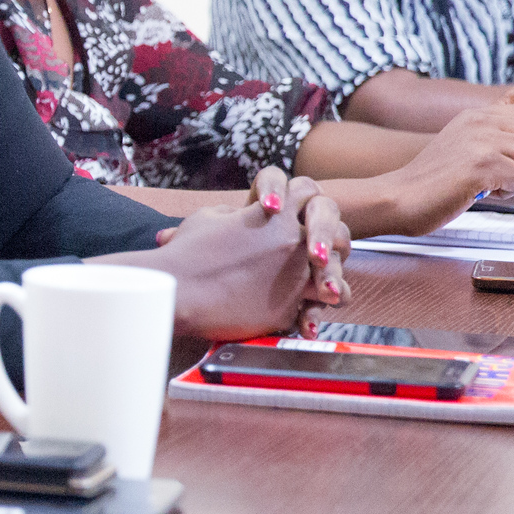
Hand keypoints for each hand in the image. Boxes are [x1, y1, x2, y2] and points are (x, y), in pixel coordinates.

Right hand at [135, 167, 347, 339]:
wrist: (176, 290)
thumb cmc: (186, 252)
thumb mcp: (208, 217)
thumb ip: (233, 213)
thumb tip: (235, 216)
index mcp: (275, 213)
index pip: (310, 192)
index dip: (306, 201)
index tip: (296, 216)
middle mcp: (292, 241)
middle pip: (336, 234)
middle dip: (330, 244)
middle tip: (318, 256)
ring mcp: (294, 277)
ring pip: (336, 279)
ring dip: (330, 284)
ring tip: (321, 293)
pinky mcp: (286, 309)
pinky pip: (312, 312)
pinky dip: (308, 317)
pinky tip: (302, 321)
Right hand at [380, 101, 513, 231]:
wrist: (398, 198)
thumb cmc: (435, 182)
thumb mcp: (469, 147)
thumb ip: (502, 140)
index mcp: (479, 114)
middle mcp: (482, 120)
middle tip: (507, 175)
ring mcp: (481, 141)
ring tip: (495, 182)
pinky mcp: (480, 165)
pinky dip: (509, 192)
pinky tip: (483, 191)